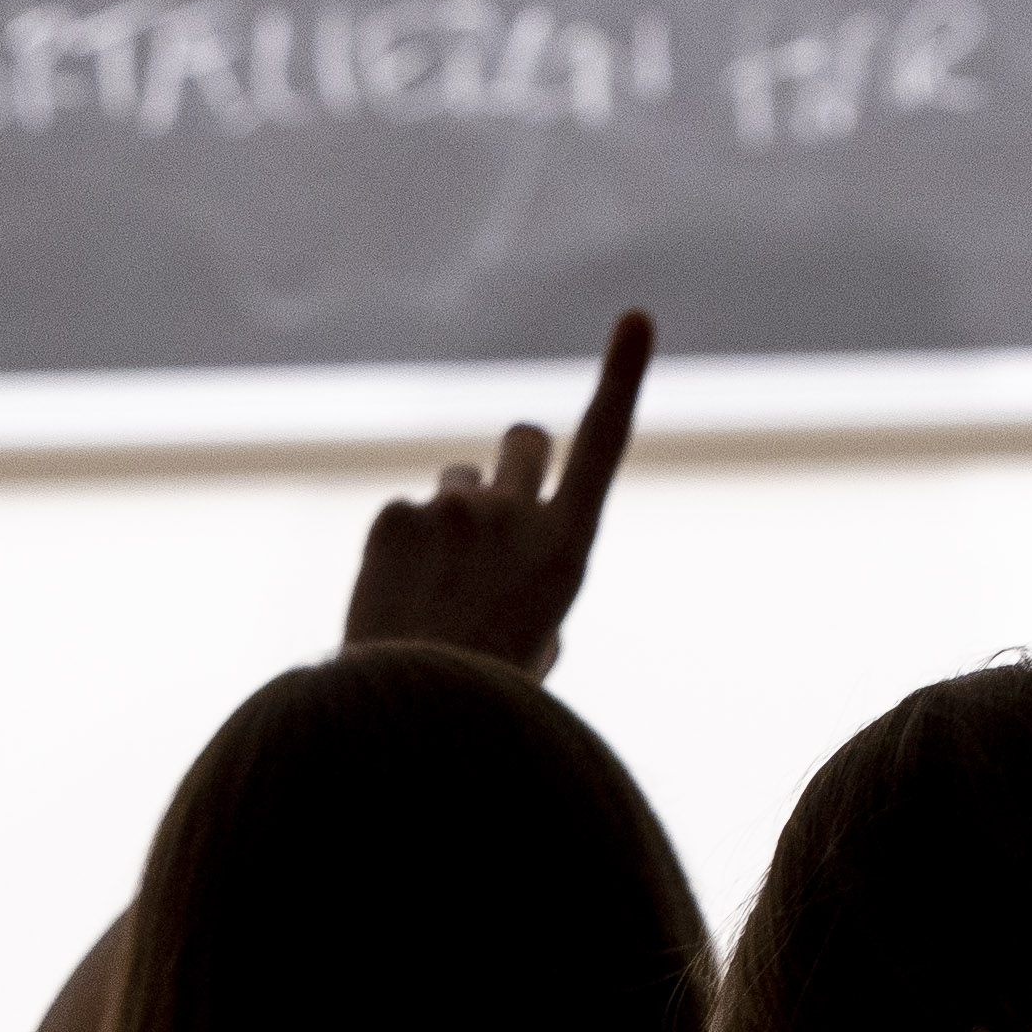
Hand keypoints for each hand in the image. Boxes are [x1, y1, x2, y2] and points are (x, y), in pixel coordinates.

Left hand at [345, 309, 652, 671]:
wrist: (409, 714)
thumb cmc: (486, 694)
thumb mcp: (537, 647)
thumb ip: (534, 591)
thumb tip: (506, 570)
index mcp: (568, 548)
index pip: (606, 443)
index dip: (622, 376)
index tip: (636, 317)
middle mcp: (517, 513)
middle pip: (524, 440)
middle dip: (517, 456)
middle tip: (497, 502)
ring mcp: (453, 510)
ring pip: (454, 483)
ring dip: (451, 516)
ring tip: (434, 590)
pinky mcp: (396, 516)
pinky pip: (404, 517)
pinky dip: (400, 550)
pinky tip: (395, 602)